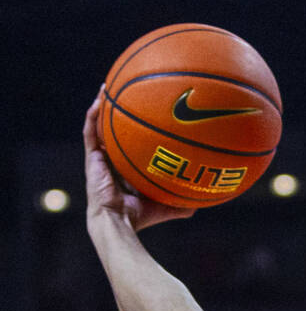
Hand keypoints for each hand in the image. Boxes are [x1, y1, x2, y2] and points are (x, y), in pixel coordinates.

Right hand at [84, 87, 193, 231]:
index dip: (137, 131)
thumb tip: (209, 197)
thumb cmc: (142, 217)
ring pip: (100, 127)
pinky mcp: (92, 159)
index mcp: (129, 168)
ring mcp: (102, 159)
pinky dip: (93, 117)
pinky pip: (90, 133)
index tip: (148, 114)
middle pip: (116, 131)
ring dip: (103, 107)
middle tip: (128, 93)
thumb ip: (186, 200)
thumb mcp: (169, 205)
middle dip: (120, 113)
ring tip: (107, 88)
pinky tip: (98, 101)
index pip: (133, 145)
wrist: (118, 222)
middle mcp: (114, 160)